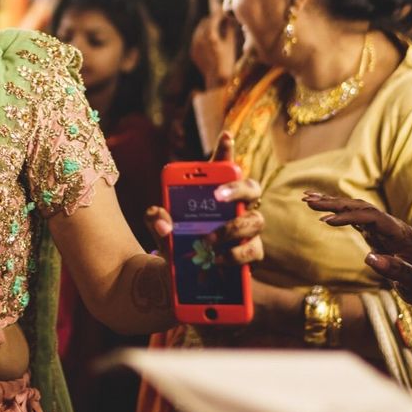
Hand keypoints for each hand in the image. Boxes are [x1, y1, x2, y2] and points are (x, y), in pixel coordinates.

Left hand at [145, 132, 264, 267]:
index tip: (225, 136)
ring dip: (232, 229)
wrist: (179, 274)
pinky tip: (219, 260)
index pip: (225, 166)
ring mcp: (249, 230)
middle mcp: (238, 207)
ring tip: (210, 239)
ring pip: (256, 221)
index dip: (227, 149)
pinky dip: (236, 255)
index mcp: (216, 194)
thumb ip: (155, 218)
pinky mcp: (251, 254)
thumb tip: (161, 219)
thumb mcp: (161, 227)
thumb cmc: (176, 240)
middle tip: (216, 195)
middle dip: (237, 188)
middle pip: (252, 188)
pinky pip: (253, 252)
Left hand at [190, 13, 239, 89]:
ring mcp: (194, 46)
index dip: (219, 13)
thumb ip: (229, 29)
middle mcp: (199, 39)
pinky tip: (210, 39)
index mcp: (210, 36)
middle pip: (205, 22)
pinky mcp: (193, 52)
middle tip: (221, 19)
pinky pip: (196, 39)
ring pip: (199, 30)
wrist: (217, 79)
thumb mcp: (230, 44)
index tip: (224, 11)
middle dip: (212, 20)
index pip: (213, 18)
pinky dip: (202, 36)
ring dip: (207, 27)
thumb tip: (230, 19)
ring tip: (216, 28)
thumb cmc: (227, 61)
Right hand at [303, 192, 411, 303]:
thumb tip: (369, 257)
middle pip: (361, 207)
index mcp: (400, 233)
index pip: (372, 217)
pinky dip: (337, 212)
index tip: (325, 221)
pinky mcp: (376, 233)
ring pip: (356, 209)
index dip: (349, 216)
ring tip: (307, 199)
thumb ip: (396, 270)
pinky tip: (322, 210)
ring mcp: (382, 228)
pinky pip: (354, 218)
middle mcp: (391, 225)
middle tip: (308, 201)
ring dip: (332, 203)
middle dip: (334, 203)